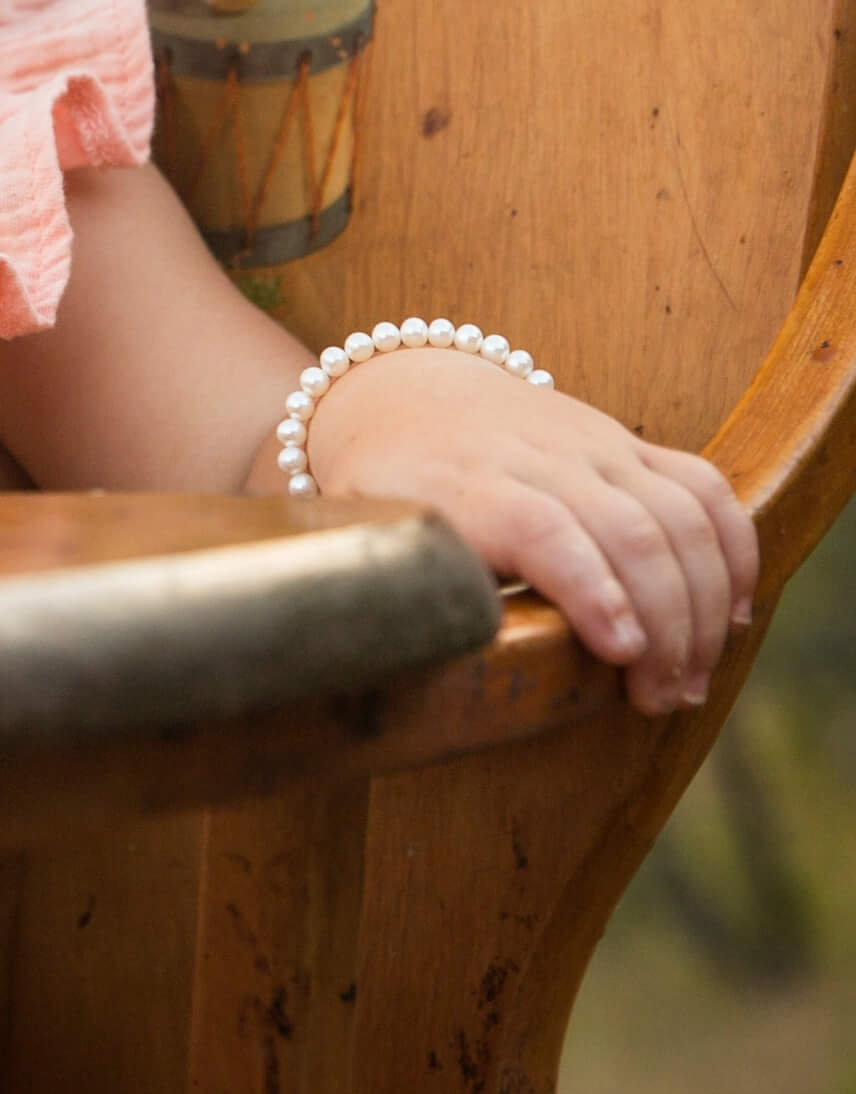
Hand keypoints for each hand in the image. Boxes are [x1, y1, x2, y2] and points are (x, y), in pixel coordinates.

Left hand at [300, 344, 757, 714]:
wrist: (402, 395)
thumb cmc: (384, 488)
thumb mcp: (362, 530)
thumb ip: (380, 585)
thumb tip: (393, 657)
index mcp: (462, 482)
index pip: (542, 526)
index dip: (590, 587)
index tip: (619, 652)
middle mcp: (533, 455)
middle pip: (625, 529)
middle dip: (661, 624)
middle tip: (658, 698)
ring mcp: (589, 444)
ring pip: (676, 514)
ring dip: (701, 605)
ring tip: (687, 678)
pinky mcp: (628, 443)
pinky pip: (703, 487)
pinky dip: (732, 550)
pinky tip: (730, 614)